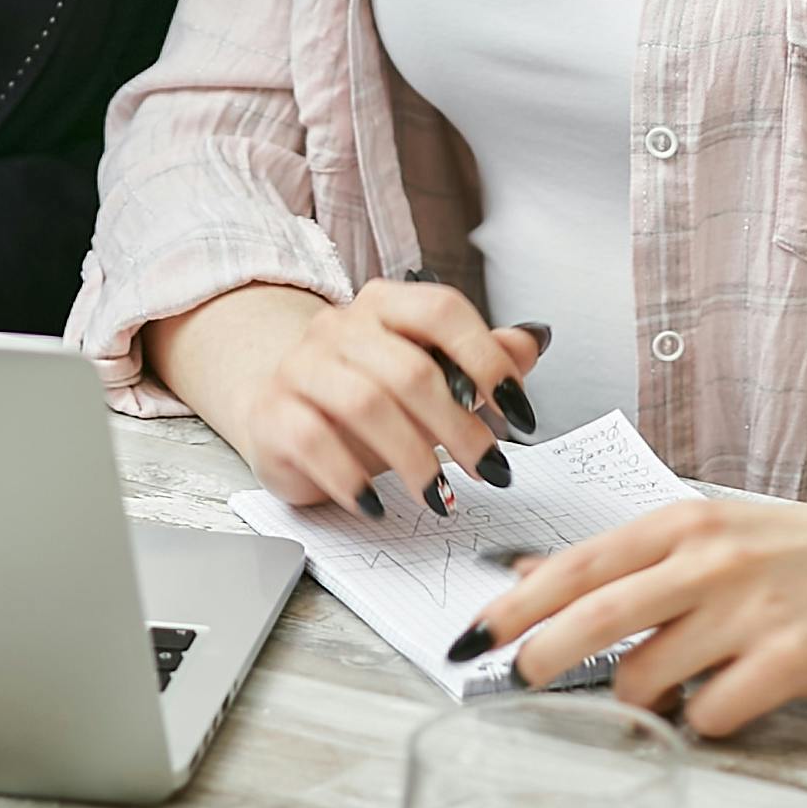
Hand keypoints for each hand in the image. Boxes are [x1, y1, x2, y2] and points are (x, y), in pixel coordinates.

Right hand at [240, 281, 543, 518]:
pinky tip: (377, 503)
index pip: (442, 311)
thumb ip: (478, 360)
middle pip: (410, 369)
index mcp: (384, 305)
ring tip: (437, 495)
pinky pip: (314, 442)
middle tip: (489, 468)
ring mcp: (300, 367)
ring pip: (365, 404)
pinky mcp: (272, 414)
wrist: (278, 406)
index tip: (519, 411)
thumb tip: (534, 342)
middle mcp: (338, 327)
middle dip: (459, 427)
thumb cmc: (362, 393)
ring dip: (413, 458)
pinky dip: (353, 478)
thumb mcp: (424, 374)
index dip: (487, 359)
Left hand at [463, 451, 806, 737]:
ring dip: (632, 696)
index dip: (517, 604)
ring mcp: (749, 612)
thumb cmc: (785, 546)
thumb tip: (529, 578)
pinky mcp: (789, 662)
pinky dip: (697, 719)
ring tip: (650, 691)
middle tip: (517, 680)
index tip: (471, 635)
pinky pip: (712, 712)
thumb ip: (623, 559)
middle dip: (544, 653)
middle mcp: (707, 562)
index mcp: (678, 525)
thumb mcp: (700, 530)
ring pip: (649, 672)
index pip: (578, 565)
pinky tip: (713, 705)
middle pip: (599, 614)